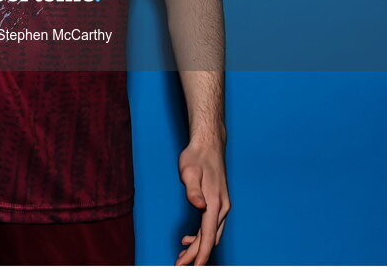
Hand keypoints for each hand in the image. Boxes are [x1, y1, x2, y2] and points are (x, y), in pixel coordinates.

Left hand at [175, 139, 230, 265]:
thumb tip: (199, 206)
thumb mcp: (189, 170)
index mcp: (215, 203)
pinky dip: (201, 236)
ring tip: (182, 256)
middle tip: (179, 264)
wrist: (208, 145)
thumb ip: (193, 189)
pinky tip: (188, 239)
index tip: (195, 267)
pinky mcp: (218, 203)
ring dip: (198, 247)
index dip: (202, 253)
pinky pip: (211, 226)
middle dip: (196, 254)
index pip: (208, 235)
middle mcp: (222, 208)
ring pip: (211, 234)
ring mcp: (222, 206)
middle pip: (209, 238)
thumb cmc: (196, 157)